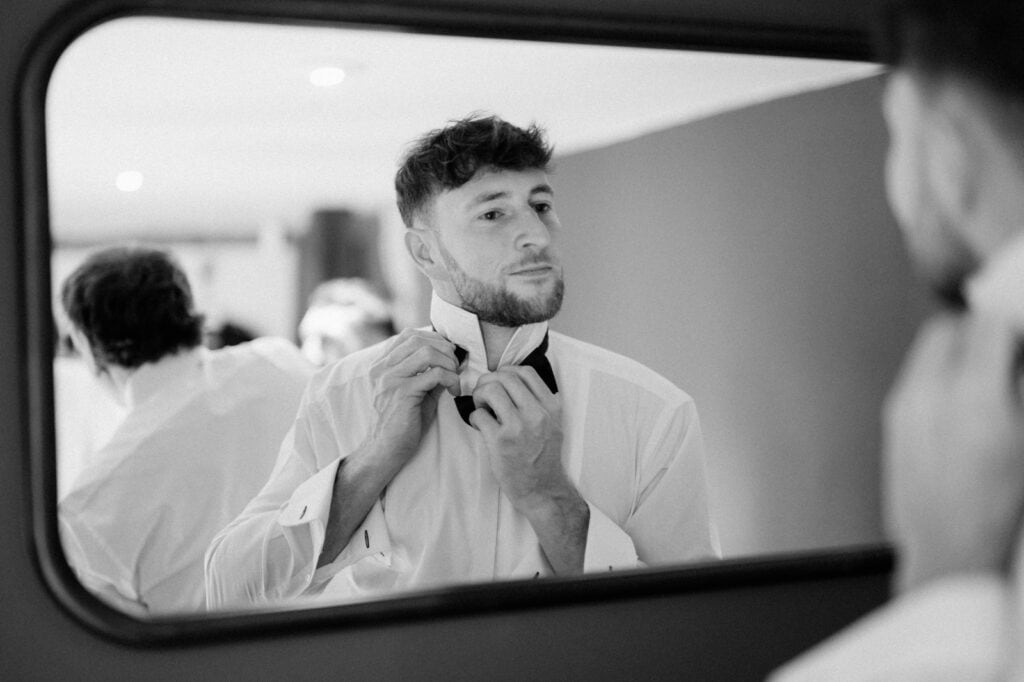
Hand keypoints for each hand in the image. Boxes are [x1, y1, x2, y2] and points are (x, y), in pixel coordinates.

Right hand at [366, 328, 460, 464]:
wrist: (387, 448)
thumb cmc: (404, 420)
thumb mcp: (414, 389)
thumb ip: (426, 370)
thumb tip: (451, 355)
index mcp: (381, 364)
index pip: (409, 335)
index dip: (434, 339)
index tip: (448, 354)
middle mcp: (382, 368)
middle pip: (419, 340)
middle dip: (444, 350)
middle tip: (455, 367)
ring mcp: (390, 379)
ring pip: (427, 353)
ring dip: (448, 363)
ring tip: (454, 379)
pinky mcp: (402, 393)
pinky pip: (434, 374)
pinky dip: (451, 379)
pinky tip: (454, 391)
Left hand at [469, 366, 587, 574]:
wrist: (543, 489)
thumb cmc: (543, 457)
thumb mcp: (552, 424)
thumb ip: (537, 402)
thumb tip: (508, 381)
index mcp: (551, 406)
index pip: (525, 372)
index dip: (506, 372)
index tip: (499, 383)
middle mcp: (537, 413)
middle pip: (504, 377)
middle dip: (488, 381)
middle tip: (484, 396)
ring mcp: (518, 427)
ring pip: (490, 390)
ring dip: (479, 396)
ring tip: (482, 409)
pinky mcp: (500, 442)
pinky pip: (478, 415)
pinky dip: (475, 417)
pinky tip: (481, 426)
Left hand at [883, 312, 1023, 590]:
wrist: (949, 557)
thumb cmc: (996, 514)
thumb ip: (1021, 389)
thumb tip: (1015, 356)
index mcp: (970, 397)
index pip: (985, 324)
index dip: (1009, 326)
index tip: (1017, 334)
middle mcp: (926, 396)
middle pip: (946, 330)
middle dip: (977, 333)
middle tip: (1004, 353)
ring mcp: (902, 410)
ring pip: (927, 354)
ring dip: (956, 356)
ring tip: (985, 385)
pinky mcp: (892, 427)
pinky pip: (914, 382)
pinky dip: (938, 381)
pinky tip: (962, 410)